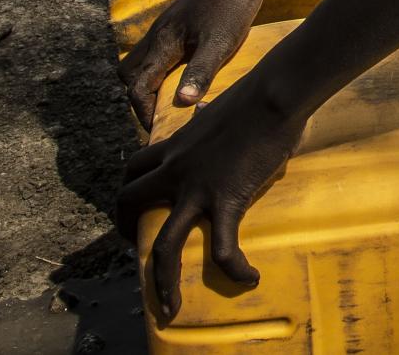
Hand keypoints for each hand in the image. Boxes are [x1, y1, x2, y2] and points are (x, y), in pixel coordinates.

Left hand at [114, 75, 302, 322]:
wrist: (272, 94)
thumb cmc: (257, 95)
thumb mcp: (220, 111)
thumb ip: (210, 121)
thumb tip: (211, 114)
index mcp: (175, 146)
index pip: (133, 168)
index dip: (128, 190)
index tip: (135, 207)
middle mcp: (176, 169)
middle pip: (129, 202)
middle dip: (126, 229)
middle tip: (137, 247)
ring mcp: (197, 188)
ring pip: (164, 244)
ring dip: (161, 280)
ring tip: (169, 304)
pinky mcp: (226, 199)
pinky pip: (222, 246)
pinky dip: (234, 268)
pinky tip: (248, 277)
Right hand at [118, 0, 275, 132]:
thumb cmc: (234, 2)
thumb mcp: (221, 42)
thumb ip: (199, 72)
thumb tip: (180, 104)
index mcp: (163, 42)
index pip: (137, 86)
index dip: (142, 112)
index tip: (157, 130)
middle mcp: (158, 33)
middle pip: (129, 73)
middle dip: (137, 97)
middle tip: (157, 117)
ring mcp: (168, 25)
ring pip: (141, 59)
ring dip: (146, 81)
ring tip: (167, 100)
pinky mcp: (180, 20)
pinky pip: (157, 49)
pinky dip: (160, 67)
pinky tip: (183, 74)